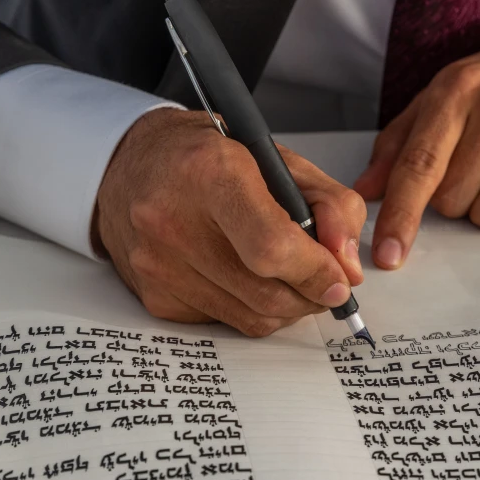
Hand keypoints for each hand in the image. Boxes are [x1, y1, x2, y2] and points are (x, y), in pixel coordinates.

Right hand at [93, 109, 366, 336]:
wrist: (131, 166)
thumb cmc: (208, 158)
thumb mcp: (280, 160)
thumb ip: (330, 206)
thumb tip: (348, 268)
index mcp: (209, 172)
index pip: (272, 247)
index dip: (315, 271)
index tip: (338, 279)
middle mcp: (172, 220)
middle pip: (266, 293)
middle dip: (310, 296)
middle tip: (324, 283)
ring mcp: (157, 264)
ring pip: (250, 317)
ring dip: (286, 308)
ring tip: (291, 280)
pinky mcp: (153, 295)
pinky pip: (224, 322)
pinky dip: (249, 309)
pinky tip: (246, 279)